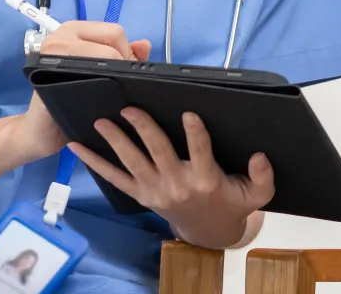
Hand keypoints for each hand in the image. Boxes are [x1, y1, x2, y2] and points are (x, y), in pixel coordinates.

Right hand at [6, 22, 147, 164]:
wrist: (40, 131)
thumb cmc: (68, 100)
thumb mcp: (98, 73)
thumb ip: (123, 56)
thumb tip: (144, 45)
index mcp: (73, 31)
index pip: (114, 31)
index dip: (125, 53)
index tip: (120, 73)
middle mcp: (61, 36)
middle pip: (113, 37)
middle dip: (122, 61)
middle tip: (113, 84)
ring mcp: (52, 54)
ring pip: (105, 55)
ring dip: (113, 76)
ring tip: (104, 92)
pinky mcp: (48, 76)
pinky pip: (88, 77)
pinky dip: (99, 90)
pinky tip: (95, 101)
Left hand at [72, 108, 274, 249]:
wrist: (208, 232)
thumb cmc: (231, 204)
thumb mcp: (256, 195)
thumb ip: (263, 175)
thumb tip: (260, 156)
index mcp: (205, 179)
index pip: (201, 151)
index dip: (195, 133)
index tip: (189, 113)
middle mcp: (177, 183)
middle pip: (158, 151)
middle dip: (144, 129)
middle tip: (130, 108)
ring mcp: (155, 189)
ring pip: (132, 161)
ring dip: (116, 141)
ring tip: (101, 121)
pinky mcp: (141, 193)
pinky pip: (114, 177)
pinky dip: (94, 162)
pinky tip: (77, 146)